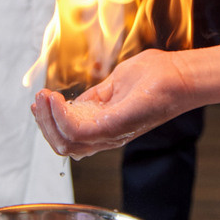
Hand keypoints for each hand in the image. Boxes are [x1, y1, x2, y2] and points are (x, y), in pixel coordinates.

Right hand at [31, 49, 192, 158]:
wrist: (181, 73)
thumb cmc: (157, 76)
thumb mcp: (116, 84)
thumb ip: (96, 97)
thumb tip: (75, 101)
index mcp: (105, 125)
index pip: (68, 136)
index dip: (49, 122)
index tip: (39, 101)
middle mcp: (107, 135)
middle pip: (63, 145)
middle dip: (44, 124)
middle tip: (38, 101)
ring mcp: (112, 132)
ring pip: (67, 142)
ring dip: (48, 120)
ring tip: (43, 98)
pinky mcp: (117, 125)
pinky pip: (79, 131)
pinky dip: (60, 116)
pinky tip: (55, 100)